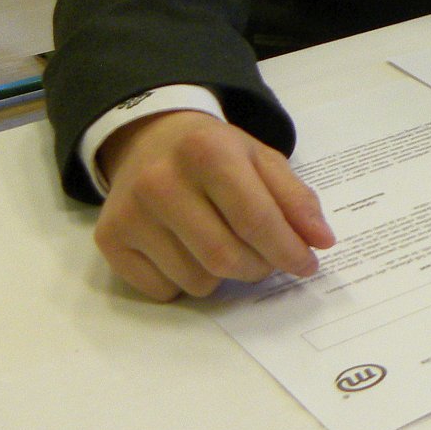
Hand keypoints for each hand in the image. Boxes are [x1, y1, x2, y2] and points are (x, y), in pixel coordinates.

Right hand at [93, 110, 334, 300]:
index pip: (256, 219)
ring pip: (197, 280)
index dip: (288, 249)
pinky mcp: (109, 240)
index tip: (307, 264)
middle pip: (225, 256)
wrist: (149, 139)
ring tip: (223, 243)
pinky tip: (187, 249)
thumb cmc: (213, 152)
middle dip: (259, 267)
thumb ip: (296, 198)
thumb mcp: (261, 158)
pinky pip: (163, 290)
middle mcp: (160, 181)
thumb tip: (320, 241)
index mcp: (206, 151)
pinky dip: (186, 281)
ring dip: (223, 275)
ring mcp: (130, 213)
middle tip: (269, 259)